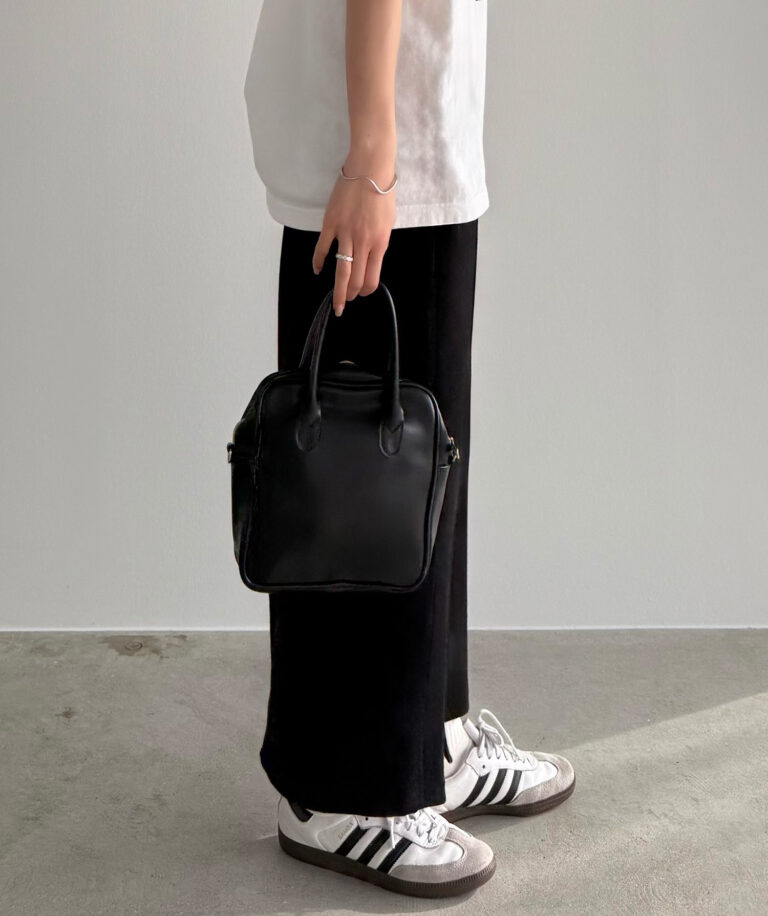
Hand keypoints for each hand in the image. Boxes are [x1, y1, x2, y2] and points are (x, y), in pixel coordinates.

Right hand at [312, 152, 396, 316]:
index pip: (372, 277)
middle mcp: (363, 242)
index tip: (363, 293)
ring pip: (341, 270)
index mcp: (380, 243)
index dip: (367, 290)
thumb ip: (379, 242)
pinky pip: (322, 248)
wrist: (370, 169)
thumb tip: (370, 257)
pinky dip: (319, 262)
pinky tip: (318, 271)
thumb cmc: (382, 193)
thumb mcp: (388, 222)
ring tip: (337, 302)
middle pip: (356, 279)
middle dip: (352, 295)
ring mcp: (345, 233)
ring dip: (339, 290)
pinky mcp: (331, 223)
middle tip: (346, 302)